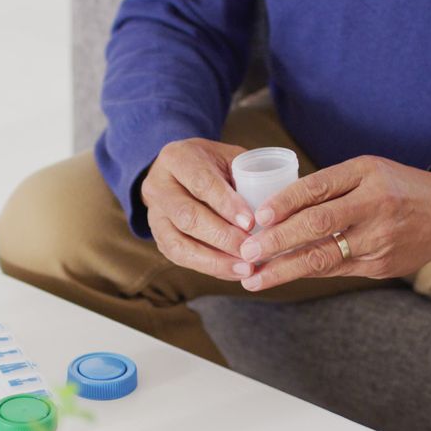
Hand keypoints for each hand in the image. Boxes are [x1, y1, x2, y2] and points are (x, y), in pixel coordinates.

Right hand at [141, 138, 256, 279]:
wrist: (180, 173)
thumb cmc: (213, 165)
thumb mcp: (229, 158)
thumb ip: (248, 176)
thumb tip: (275, 208)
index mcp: (177, 158)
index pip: (201, 183)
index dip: (226, 204)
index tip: (251, 222)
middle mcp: (158, 186)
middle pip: (187, 216)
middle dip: (222, 237)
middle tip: (251, 250)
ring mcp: (155, 215)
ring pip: (179, 244)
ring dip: (215, 260)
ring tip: (245, 269)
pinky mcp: (159, 238)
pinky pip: (181, 258)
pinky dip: (209, 268)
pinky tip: (233, 272)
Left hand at [237, 155, 430, 290]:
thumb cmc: (399, 186)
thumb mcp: (367, 170)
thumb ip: (329, 185)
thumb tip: (279, 205)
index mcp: (367, 179)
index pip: (317, 190)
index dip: (284, 204)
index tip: (258, 218)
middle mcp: (373, 209)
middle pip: (316, 227)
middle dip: (277, 243)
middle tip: (246, 254)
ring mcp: (378, 242)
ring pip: (323, 258)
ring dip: (284, 270)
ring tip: (254, 278)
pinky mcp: (380, 267)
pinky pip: (335, 270)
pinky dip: (306, 273)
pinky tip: (282, 276)